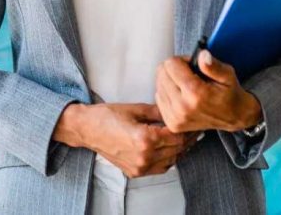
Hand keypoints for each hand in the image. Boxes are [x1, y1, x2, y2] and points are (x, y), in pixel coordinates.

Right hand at [52, 103, 202, 177]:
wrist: (87, 129)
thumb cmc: (107, 115)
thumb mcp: (136, 108)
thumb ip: (158, 112)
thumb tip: (175, 112)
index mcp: (145, 139)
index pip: (176, 136)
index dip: (186, 127)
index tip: (193, 121)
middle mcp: (144, 156)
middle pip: (176, 149)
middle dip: (186, 138)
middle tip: (193, 128)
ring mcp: (139, 167)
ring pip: (171, 161)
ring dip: (179, 150)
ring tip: (183, 138)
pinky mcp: (135, 172)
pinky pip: (160, 168)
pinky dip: (168, 159)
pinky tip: (169, 148)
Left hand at [154, 52, 261, 133]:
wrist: (234, 116)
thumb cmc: (229, 94)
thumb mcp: (228, 75)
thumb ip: (213, 65)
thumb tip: (202, 56)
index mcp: (196, 94)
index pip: (171, 64)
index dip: (182, 60)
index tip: (191, 65)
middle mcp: (183, 107)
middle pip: (162, 73)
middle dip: (174, 69)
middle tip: (189, 74)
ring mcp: (176, 117)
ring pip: (159, 85)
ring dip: (170, 80)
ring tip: (186, 85)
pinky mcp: (172, 123)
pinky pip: (159, 98)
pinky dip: (168, 92)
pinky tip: (181, 94)